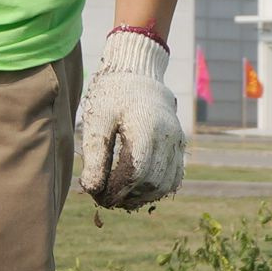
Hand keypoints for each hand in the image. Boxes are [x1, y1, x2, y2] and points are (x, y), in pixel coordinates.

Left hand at [76, 28, 184, 210]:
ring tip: (121, 197)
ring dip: (143, 196)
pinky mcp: (179, 143)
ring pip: (166, 184)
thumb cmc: (112, 93)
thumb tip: (92, 190)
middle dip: (128, 196)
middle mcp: (167, 137)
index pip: (134, 174)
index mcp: (145, 129)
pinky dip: (158, 188)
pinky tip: (138, 189)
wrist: (138, 71)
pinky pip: (175, 176)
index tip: (98, 197)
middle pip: (151, 183)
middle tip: (106, 199)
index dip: (117, 191)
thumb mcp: (97, 120)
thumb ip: (95, 155)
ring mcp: (176, 141)